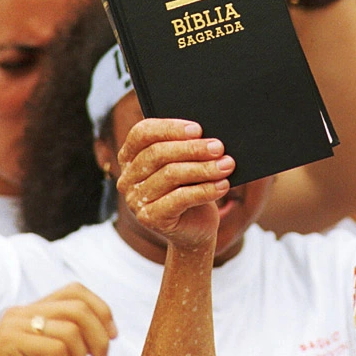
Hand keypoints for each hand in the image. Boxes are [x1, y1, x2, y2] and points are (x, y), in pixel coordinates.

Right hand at [0, 283, 117, 355]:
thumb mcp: (47, 349)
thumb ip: (67, 336)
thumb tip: (109, 332)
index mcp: (31, 309)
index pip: (74, 290)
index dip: (101, 309)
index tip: (113, 334)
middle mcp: (20, 312)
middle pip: (77, 308)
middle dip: (99, 335)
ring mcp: (12, 326)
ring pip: (70, 330)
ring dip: (83, 354)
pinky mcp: (8, 343)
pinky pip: (56, 348)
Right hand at [116, 119, 233, 250]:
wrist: (195, 228)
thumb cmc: (191, 188)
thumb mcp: (186, 163)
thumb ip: (186, 146)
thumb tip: (207, 136)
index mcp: (130, 157)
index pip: (142, 133)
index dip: (170, 128)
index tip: (198, 129)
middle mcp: (128, 178)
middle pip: (158, 154)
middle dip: (192, 148)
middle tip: (218, 147)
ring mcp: (135, 200)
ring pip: (171, 175)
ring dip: (203, 168)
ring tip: (227, 165)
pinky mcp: (150, 218)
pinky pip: (180, 198)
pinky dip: (205, 190)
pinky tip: (223, 185)